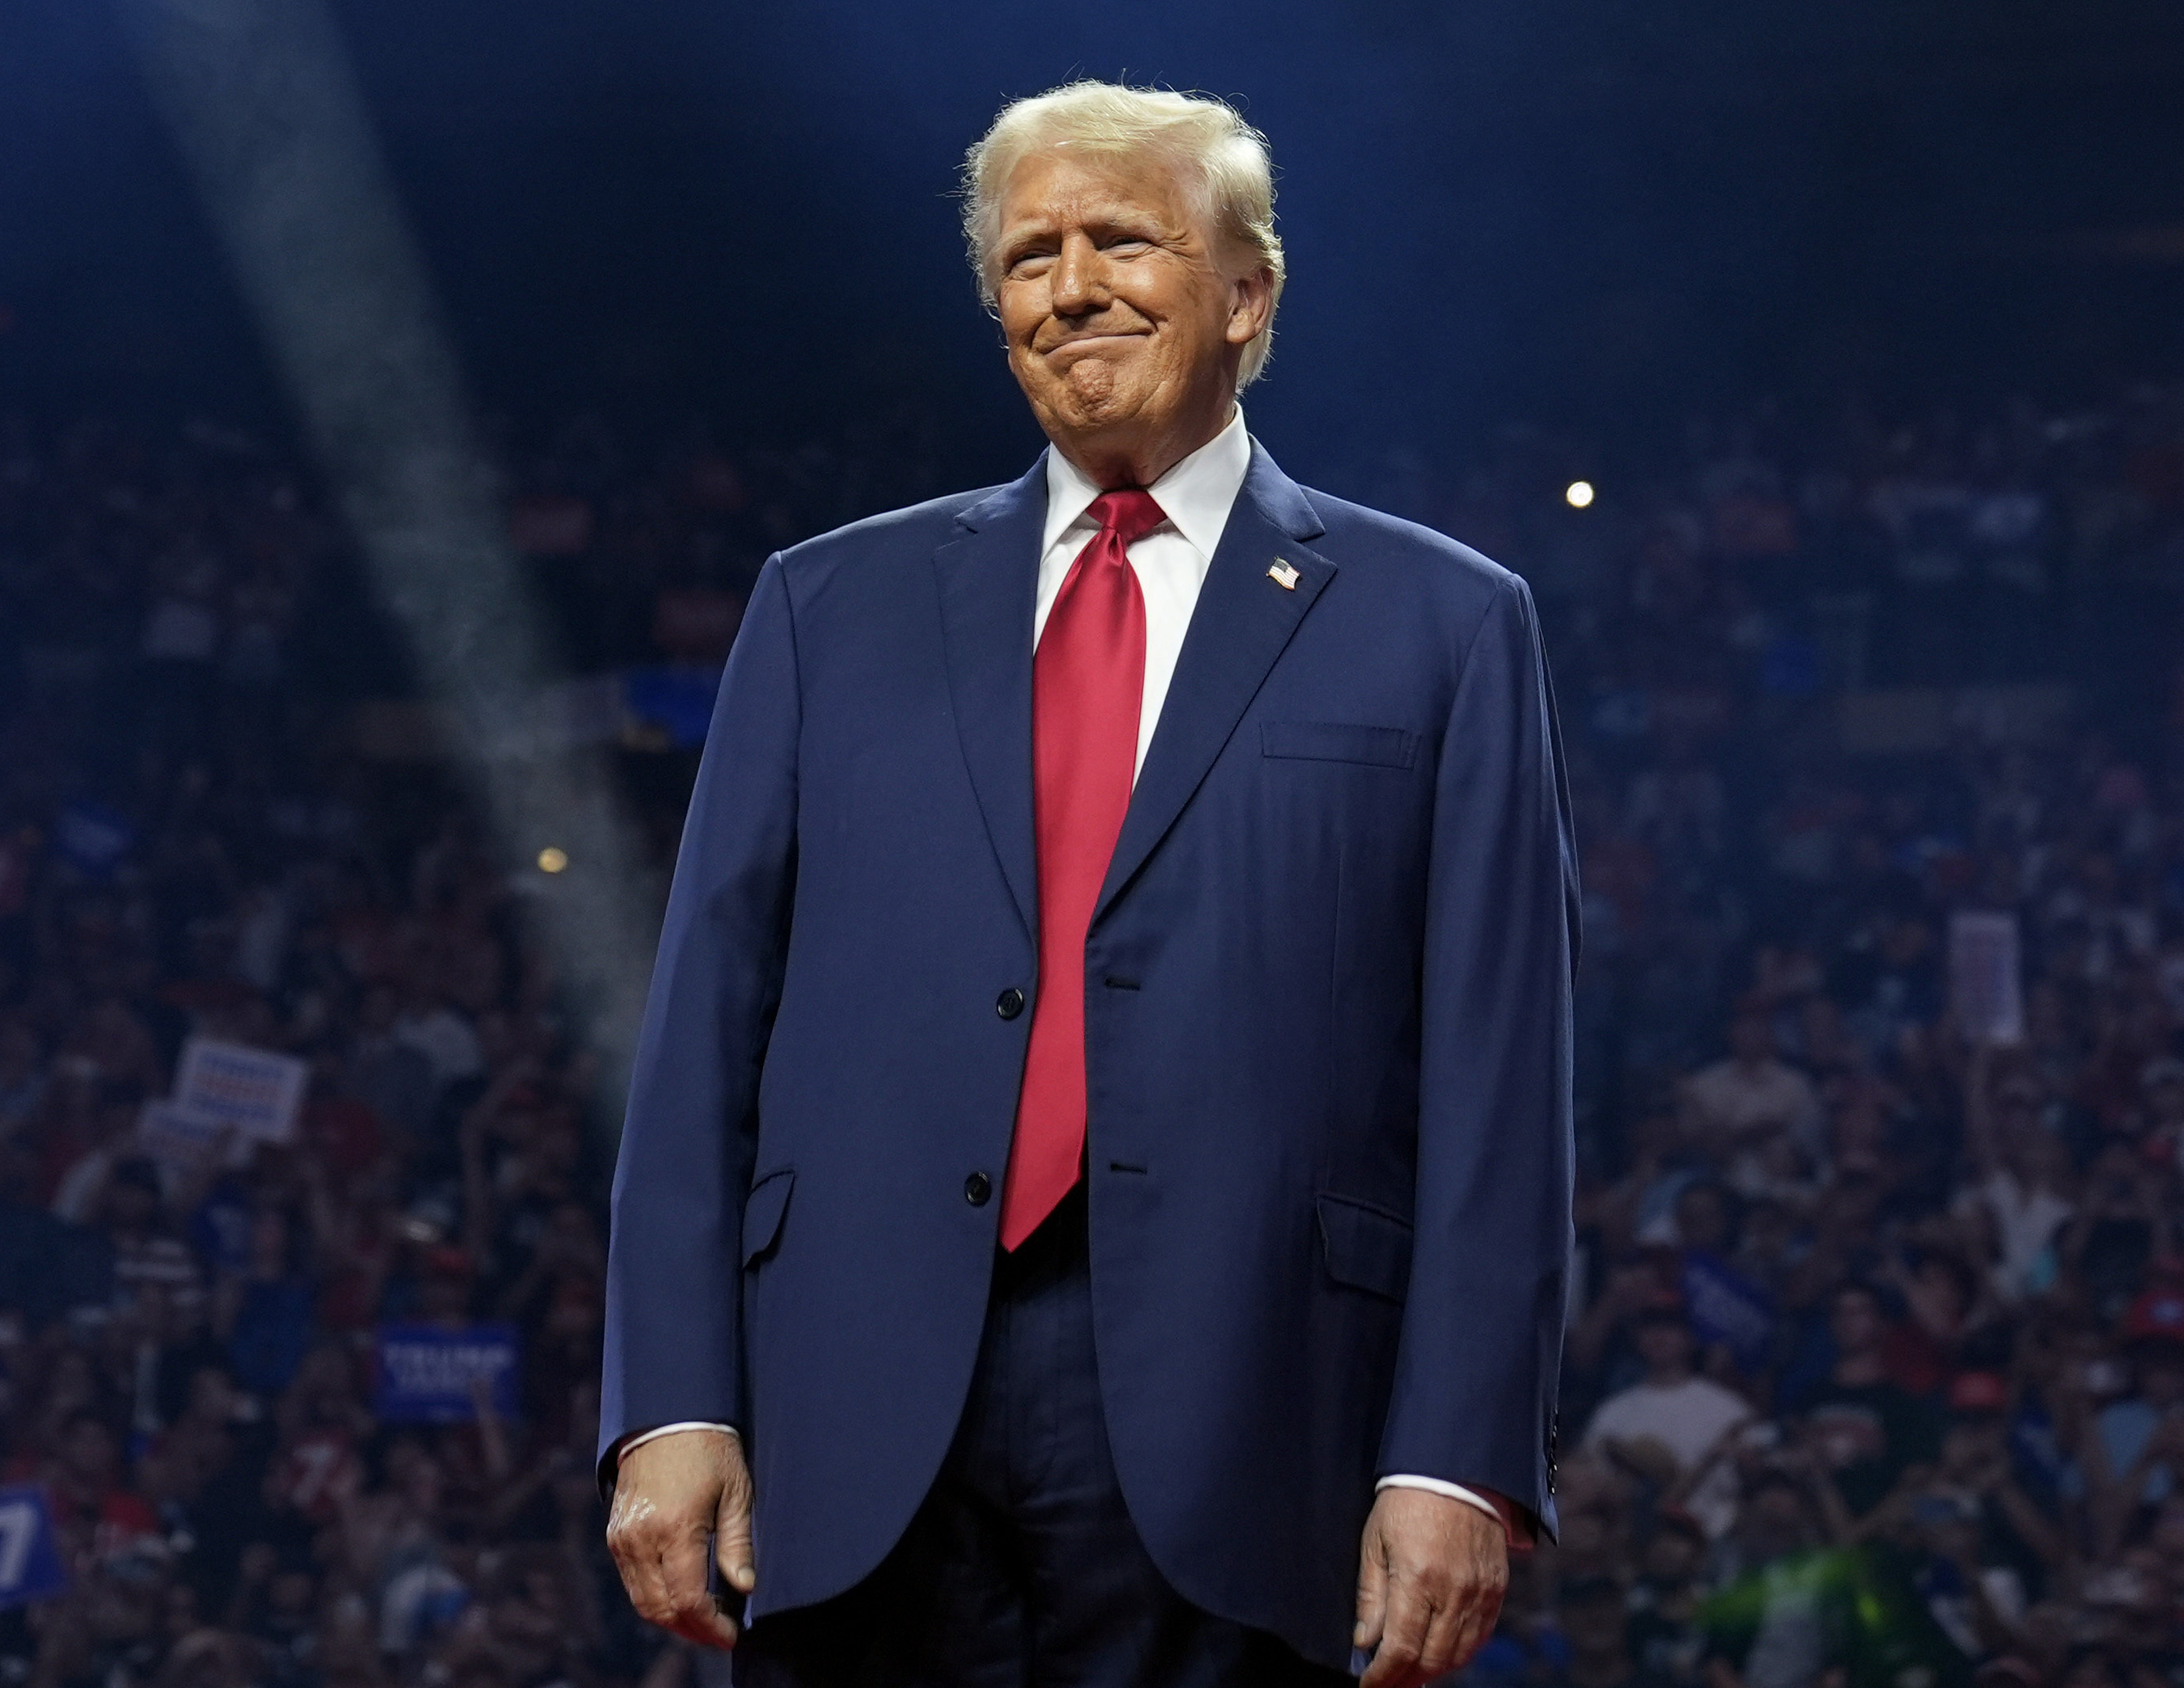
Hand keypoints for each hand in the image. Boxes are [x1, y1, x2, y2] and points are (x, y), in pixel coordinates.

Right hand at [605, 1427, 753, 1649]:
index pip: (688, 1600)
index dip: (711, 1625)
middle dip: (691, 1630)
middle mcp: (642, 1538)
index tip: (731, 1634)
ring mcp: (623, 1538)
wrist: (667, 1416)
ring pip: (643, 1601)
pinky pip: (632, 1582)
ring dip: (672, 1619)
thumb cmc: (710, 1450)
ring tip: (703, 1621)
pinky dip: (654, 1599)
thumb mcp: (736, 1491)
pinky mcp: (615, 1534)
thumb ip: (738, 1543)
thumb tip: (745, 1587)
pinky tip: (680, 1597)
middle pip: (661, 1609)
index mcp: (675, 1528)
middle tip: (719, 1634)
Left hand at [1354, 1487, 1507, 1687]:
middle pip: (1431, 1660)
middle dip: (1406, 1679)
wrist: (1455, 1470)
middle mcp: (1453, 1592)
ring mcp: (1479, 1593)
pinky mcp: (1496, 1588)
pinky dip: (1459, 1653)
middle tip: (1388, 1683)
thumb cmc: (1406, 1502)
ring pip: (1458, 1655)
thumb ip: (1371, 1596)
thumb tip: (1366, 1642)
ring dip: (1433, 1671)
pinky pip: (1480, 1636)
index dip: (1383, 1676)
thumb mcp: (1375, 1541)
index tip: (1369, 1685)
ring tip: (1411, 1673)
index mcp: (1417, 1579)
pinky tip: (1441, 1654)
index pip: (1401, 1649)